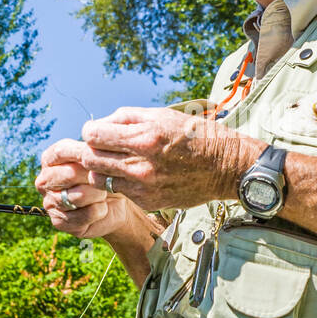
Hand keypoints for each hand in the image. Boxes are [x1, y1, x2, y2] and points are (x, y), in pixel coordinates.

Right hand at [35, 138, 130, 239]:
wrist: (117, 203)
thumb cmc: (106, 175)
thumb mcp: (101, 158)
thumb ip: (91, 151)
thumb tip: (90, 151)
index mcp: (50, 159)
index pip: (61, 151)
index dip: (84, 154)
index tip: (103, 157)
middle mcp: (44, 181)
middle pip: (69, 174)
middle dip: (94, 177)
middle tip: (108, 178)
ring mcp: (50, 202)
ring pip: (78, 196)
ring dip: (99, 195)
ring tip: (104, 193)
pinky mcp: (59, 222)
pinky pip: (84, 215)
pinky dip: (100, 211)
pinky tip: (102, 208)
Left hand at [78, 106, 259, 211]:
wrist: (226, 167)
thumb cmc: (196, 135)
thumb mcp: (163, 115)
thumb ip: (127, 117)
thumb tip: (101, 123)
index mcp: (144, 138)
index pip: (93, 136)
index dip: (92, 131)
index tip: (100, 132)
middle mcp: (142, 166)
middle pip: (91, 159)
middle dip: (93, 150)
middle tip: (105, 147)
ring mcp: (144, 187)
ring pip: (99, 179)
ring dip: (103, 169)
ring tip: (117, 162)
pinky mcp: (149, 202)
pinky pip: (120, 191)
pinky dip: (121, 182)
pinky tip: (137, 174)